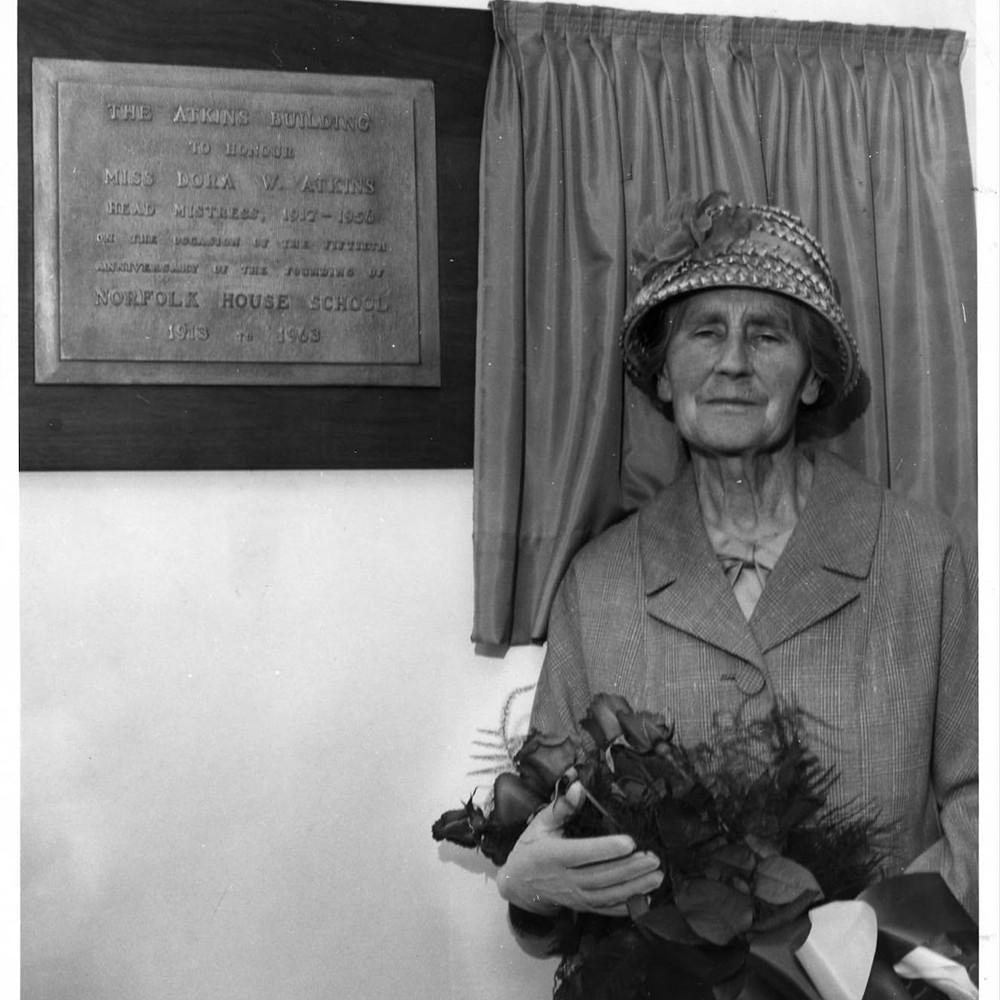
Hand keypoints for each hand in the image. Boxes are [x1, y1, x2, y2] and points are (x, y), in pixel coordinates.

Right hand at [497, 780, 662, 916]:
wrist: (519, 883)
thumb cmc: (531, 847)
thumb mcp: (540, 823)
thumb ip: (561, 807)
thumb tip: (578, 785)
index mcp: (555, 855)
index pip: (584, 853)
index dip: (607, 849)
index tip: (630, 842)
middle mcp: (566, 879)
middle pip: (602, 876)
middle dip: (630, 868)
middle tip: (654, 858)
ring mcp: (575, 896)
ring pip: (608, 895)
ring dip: (634, 887)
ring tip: (657, 877)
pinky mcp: (582, 907)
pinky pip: (606, 910)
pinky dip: (626, 907)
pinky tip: (645, 899)